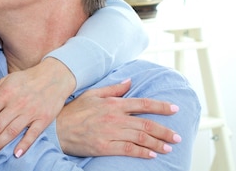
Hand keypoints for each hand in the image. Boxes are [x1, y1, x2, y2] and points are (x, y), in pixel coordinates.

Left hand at [0, 57, 75, 159]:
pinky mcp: (44, 119)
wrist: (55, 76)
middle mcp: (16, 104)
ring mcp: (31, 113)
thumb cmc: (27, 79)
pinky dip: (25, 144)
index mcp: (5, 94)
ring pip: (11, 132)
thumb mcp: (7, 80)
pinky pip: (33, 134)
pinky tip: (16, 154)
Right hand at [57, 79, 181, 158]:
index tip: (175, 109)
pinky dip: (142, 152)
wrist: (57, 128)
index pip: (143, 103)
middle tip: (178, 136)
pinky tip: (152, 155)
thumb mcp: (92, 94)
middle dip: (165, 130)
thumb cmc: (74, 111)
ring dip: (157, 143)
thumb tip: (129, 81)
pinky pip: (128, 150)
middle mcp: (115, 117)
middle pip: (146, 123)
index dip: (161, 106)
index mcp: (113, 103)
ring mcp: (110, 133)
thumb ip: (113, 88)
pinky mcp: (104, 147)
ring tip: (169, 147)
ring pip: (140, 138)